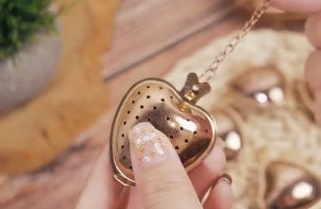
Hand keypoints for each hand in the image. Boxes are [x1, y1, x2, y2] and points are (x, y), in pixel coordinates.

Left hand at [75, 122, 232, 208]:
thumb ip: (163, 186)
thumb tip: (147, 136)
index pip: (98, 186)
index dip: (118, 149)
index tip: (139, 121)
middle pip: (143, 189)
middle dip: (170, 158)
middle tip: (188, 130)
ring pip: (171, 201)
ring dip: (197, 177)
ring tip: (216, 152)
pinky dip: (209, 202)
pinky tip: (223, 186)